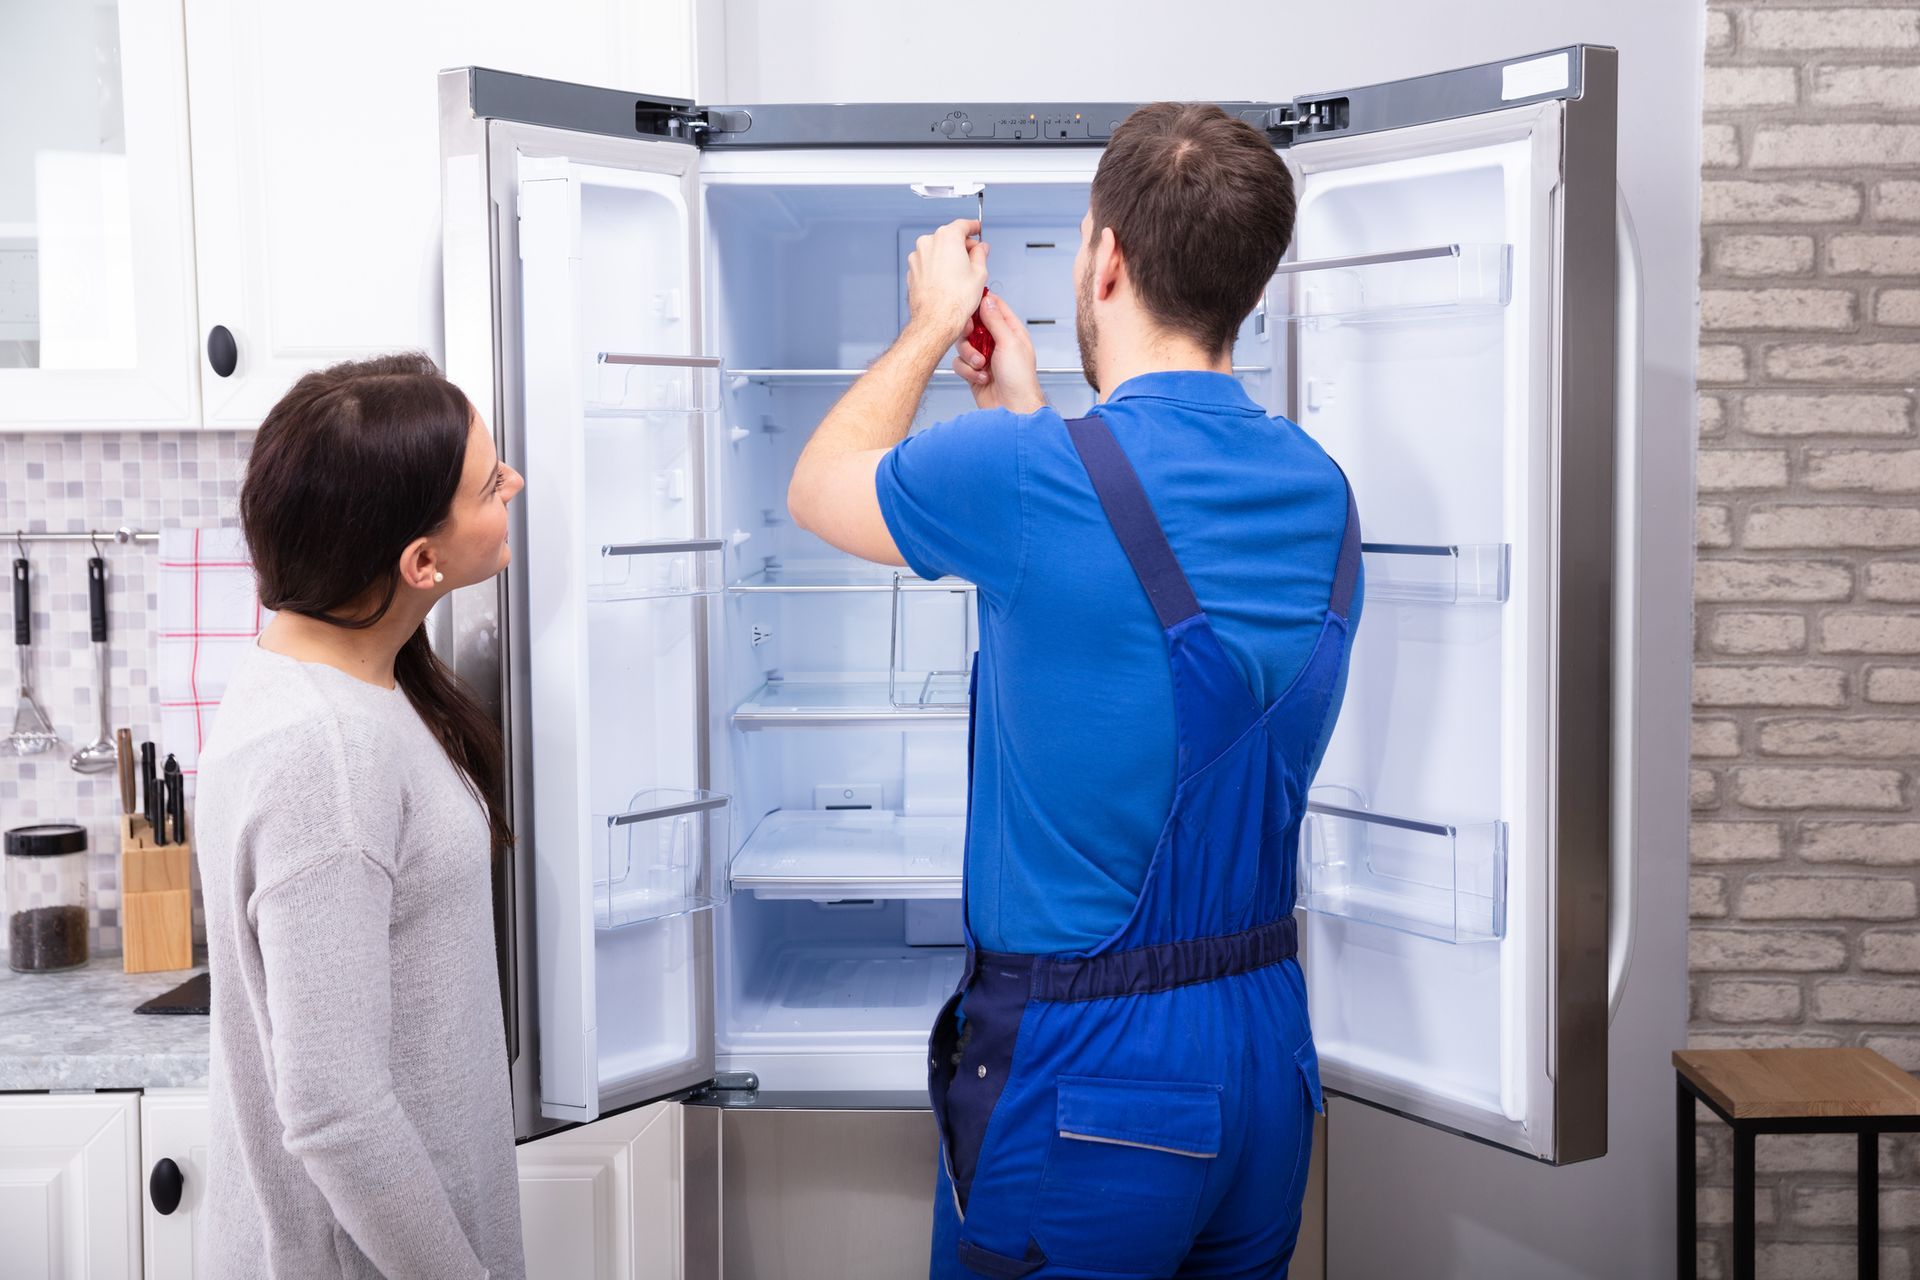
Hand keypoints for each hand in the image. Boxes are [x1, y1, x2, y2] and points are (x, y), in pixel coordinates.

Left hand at [906, 218, 988, 345]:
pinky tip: (947, 281)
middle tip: (974, 257)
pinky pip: (928, 263)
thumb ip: (980, 254)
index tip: (977, 229)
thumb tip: (980, 249)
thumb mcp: (980, 273)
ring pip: (937, 251)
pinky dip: (937, 267)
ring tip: (960, 275)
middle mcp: (928, 243)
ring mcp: (917, 257)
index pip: (963, 224)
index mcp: (946, 237)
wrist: (936, 320)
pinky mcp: (912, 271)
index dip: (973, 227)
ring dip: (948, 257)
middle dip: (961, 246)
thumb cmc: (955, 299)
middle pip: (949, 237)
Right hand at [953, 292, 1044, 413]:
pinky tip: (980, 378)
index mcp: (1011, 331)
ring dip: (970, 356)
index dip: (981, 303)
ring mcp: (984, 357)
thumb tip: (987, 301)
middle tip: (970, 337)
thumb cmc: (1020, 380)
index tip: (970, 305)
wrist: (1013, 409)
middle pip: (973, 326)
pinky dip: (968, 371)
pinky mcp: (974, 372)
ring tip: (981, 366)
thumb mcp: (1009, 342)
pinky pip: (960, 364)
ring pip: (963, 345)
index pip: (995, 307)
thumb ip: (995, 320)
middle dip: (969, 334)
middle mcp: (997, 342)